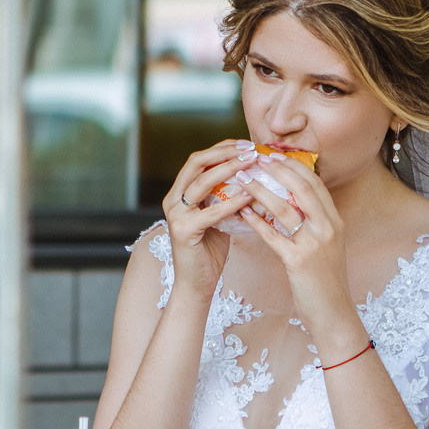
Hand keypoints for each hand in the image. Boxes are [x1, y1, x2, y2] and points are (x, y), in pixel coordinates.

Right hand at [160, 142, 255, 299]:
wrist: (196, 284)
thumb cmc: (210, 251)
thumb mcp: (219, 217)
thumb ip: (227, 197)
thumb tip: (255, 177)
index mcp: (180, 193)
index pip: (200, 159)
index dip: (223, 148)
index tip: (248, 144)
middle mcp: (173, 199)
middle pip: (197, 162)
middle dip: (225, 152)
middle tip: (251, 149)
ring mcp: (175, 215)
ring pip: (202, 182)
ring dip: (229, 169)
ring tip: (252, 164)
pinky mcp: (183, 231)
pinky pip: (211, 211)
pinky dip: (232, 201)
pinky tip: (250, 195)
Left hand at [234, 153, 353, 333]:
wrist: (334, 314)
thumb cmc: (326, 282)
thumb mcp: (327, 247)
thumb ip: (316, 224)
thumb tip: (295, 203)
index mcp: (335, 222)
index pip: (315, 183)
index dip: (294, 166)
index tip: (275, 155)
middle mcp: (327, 228)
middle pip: (302, 187)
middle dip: (278, 169)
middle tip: (256, 158)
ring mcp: (314, 244)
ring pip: (285, 207)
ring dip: (261, 190)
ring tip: (242, 179)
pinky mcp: (298, 261)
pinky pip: (273, 235)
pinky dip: (256, 220)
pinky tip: (242, 211)